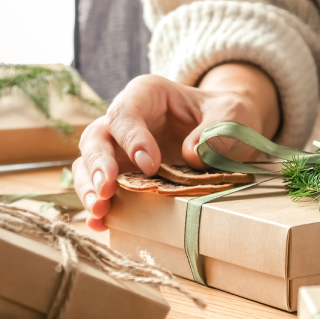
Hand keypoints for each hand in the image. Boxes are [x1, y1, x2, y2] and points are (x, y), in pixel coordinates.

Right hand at [73, 64, 278, 230]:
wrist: (227, 132)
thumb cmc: (225, 115)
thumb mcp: (231, 114)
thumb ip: (216, 130)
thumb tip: (192, 156)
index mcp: (146, 95)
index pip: (126, 112)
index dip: (132, 139)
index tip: (150, 166)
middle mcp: (124, 121)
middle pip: (96, 137)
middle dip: (98, 165)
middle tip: (107, 190)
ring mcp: (118, 149)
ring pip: (88, 164)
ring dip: (90, 188)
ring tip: (99, 211)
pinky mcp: (121, 175)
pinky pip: (100, 188)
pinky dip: (98, 206)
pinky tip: (100, 223)